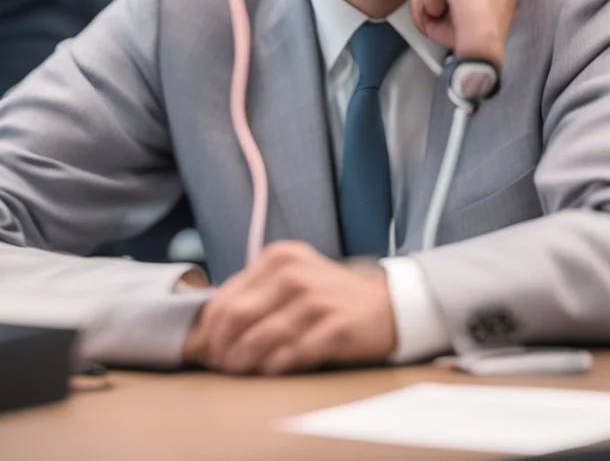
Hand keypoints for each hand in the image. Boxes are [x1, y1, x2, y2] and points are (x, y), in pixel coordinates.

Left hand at [181, 241, 395, 374]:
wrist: (386, 304)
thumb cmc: (328, 296)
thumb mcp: (291, 277)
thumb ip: (253, 293)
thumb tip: (209, 326)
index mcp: (280, 257)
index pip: (227, 297)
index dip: (209, 328)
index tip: (205, 349)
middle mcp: (296, 273)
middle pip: (238, 317)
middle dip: (221, 347)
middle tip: (220, 365)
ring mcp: (316, 299)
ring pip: (261, 339)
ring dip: (243, 362)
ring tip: (240, 371)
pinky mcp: (335, 326)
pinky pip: (291, 355)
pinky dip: (274, 367)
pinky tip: (271, 370)